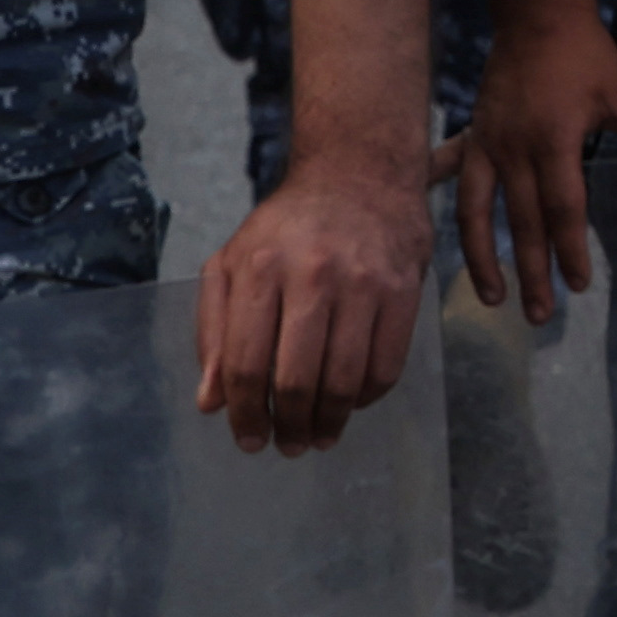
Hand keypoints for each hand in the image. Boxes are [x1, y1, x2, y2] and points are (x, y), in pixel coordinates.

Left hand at [195, 144, 429, 456]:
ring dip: (330, 422)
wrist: (361, 171)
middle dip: (288, 427)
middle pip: (295, 379)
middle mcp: (312, 274)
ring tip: (320, 436)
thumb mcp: (232, 263)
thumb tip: (211, 403)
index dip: (244, 415)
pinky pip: (388, 363)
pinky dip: (369, 397)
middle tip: (288, 445)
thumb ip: (213, 331)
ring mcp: (364, 281)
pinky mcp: (404, 288)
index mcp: (259, 268)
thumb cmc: (288, 225)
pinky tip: (354, 402)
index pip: (244, 365)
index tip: (248, 440)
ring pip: (344, 379)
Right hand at [442, 4, 616, 323]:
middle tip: (539, 316)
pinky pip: (451, 181)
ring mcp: (486, 146)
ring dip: (483, 258)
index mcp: (554, 142)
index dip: (570, 249)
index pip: (563, 209)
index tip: (579, 284)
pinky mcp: (470, 138)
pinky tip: (432, 240)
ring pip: (476, 214)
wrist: (537, 16)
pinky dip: (444, 208)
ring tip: (492, 296)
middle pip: (522, 223)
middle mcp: (514, 151)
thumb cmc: (586, 55)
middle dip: (531, 272)